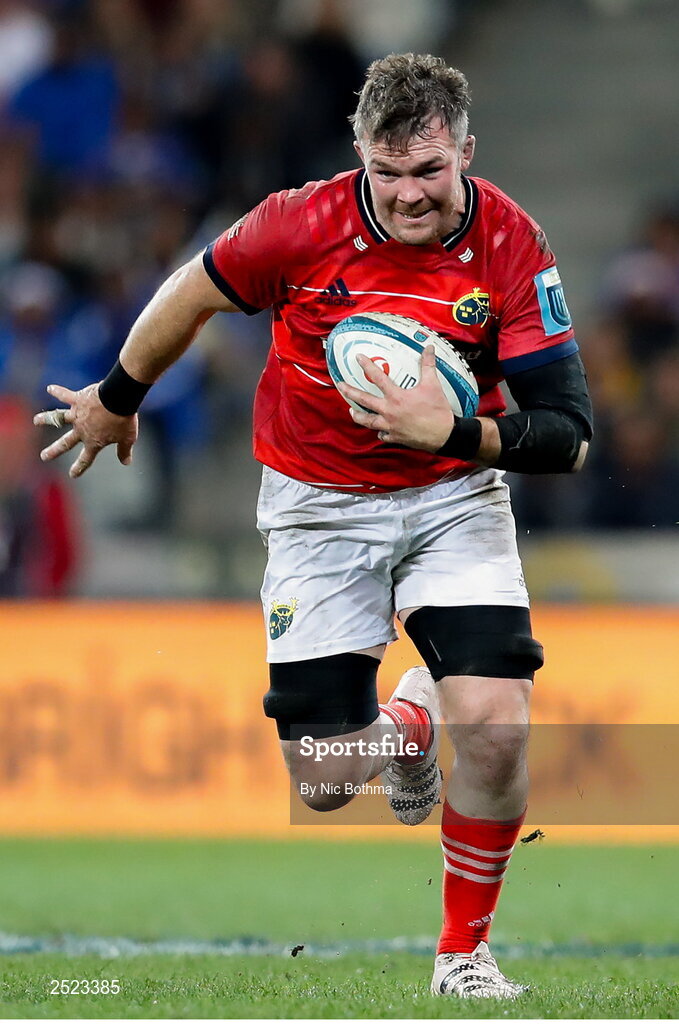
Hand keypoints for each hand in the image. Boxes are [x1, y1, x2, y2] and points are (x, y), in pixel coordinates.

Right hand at [33, 383, 137, 477]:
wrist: (119, 400)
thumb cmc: (124, 420)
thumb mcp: (127, 438)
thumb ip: (124, 451)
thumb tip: (126, 462)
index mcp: (94, 441)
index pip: (86, 459)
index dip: (79, 467)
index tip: (73, 475)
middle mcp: (82, 430)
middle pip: (65, 443)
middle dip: (54, 450)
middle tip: (43, 456)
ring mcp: (77, 415)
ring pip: (58, 418)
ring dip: (46, 419)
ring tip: (35, 420)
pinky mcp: (77, 400)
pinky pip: (65, 395)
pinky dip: (57, 391)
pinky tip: (50, 388)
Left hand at [337, 345, 454, 451]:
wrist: (444, 435)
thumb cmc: (437, 411)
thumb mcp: (433, 385)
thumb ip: (428, 366)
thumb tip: (428, 349)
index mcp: (396, 397)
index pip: (378, 377)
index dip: (367, 366)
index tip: (358, 358)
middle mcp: (389, 412)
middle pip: (364, 400)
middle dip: (350, 392)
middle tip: (341, 386)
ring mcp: (390, 427)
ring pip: (367, 421)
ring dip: (358, 416)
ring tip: (352, 411)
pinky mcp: (395, 438)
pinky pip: (382, 435)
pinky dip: (380, 433)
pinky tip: (378, 431)